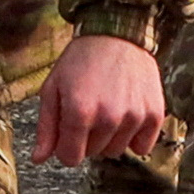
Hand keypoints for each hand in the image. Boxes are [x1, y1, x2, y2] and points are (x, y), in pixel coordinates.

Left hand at [33, 32, 168, 165]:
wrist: (116, 34)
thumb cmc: (79, 61)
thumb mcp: (53, 89)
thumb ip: (46, 127)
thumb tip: (39, 159)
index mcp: (79, 112)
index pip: (70, 158)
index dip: (66, 147)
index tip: (68, 131)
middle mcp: (108, 117)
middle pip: (94, 154)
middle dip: (87, 138)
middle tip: (89, 110)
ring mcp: (134, 116)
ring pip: (116, 151)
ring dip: (109, 137)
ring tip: (108, 108)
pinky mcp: (154, 113)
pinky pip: (143, 147)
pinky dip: (134, 138)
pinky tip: (126, 116)